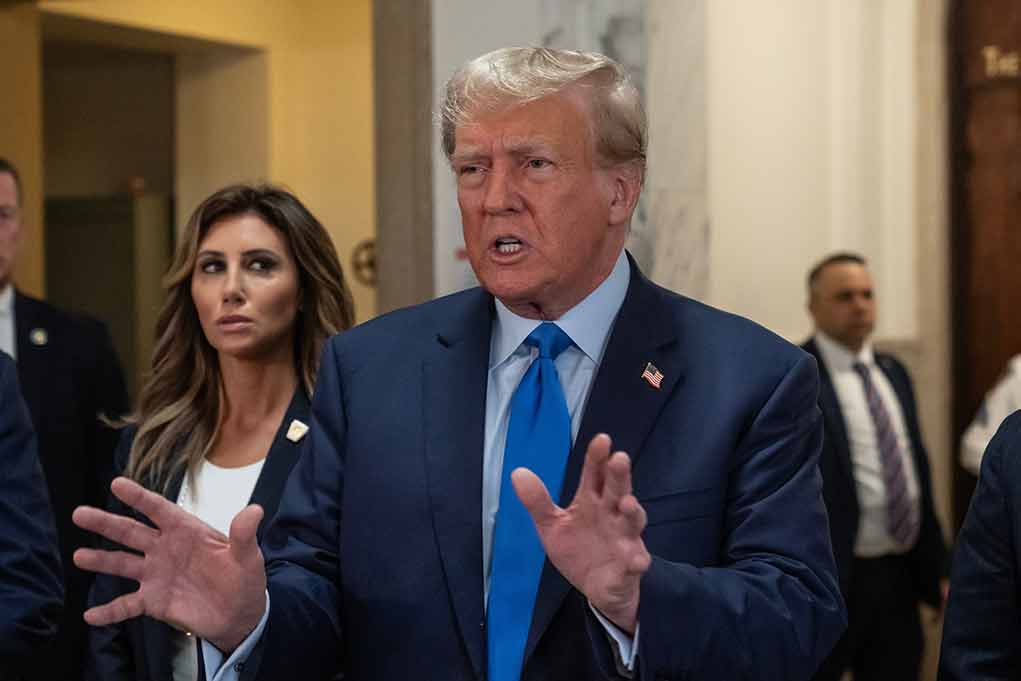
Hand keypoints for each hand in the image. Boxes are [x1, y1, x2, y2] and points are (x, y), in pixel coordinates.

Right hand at [72, 477, 267, 652]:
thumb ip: (244, 535)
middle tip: (79, 514)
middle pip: (131, 533)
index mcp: (186, 532)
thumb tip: (255, 510)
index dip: (139, 497)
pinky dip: (109, 611)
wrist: (240, 615)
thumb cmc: (243, 579)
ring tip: (79, 556)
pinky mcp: (154, 601)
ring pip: (122, 564)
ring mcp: (157, 575)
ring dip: (101, 561)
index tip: (116, 484)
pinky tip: (90, 615)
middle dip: (106, 523)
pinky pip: (126, 605)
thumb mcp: (248, 557)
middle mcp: (165, 549)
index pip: (159, 510)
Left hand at [512, 433, 650, 633]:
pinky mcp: (629, 567)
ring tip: (627, 503)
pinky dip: (637, 561)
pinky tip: (636, 561)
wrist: (597, 589)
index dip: (597, 458)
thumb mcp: (552, 526)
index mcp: (592, 502)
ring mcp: (624, 540)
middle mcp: (612, 515)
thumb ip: (537, 502)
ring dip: (633, 512)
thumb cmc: (579, 550)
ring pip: (632, 522)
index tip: (601, 440)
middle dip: (619, 476)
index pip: (595, 475)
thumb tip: (517, 472)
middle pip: (617, 491)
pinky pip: (636, 562)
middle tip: (619, 458)